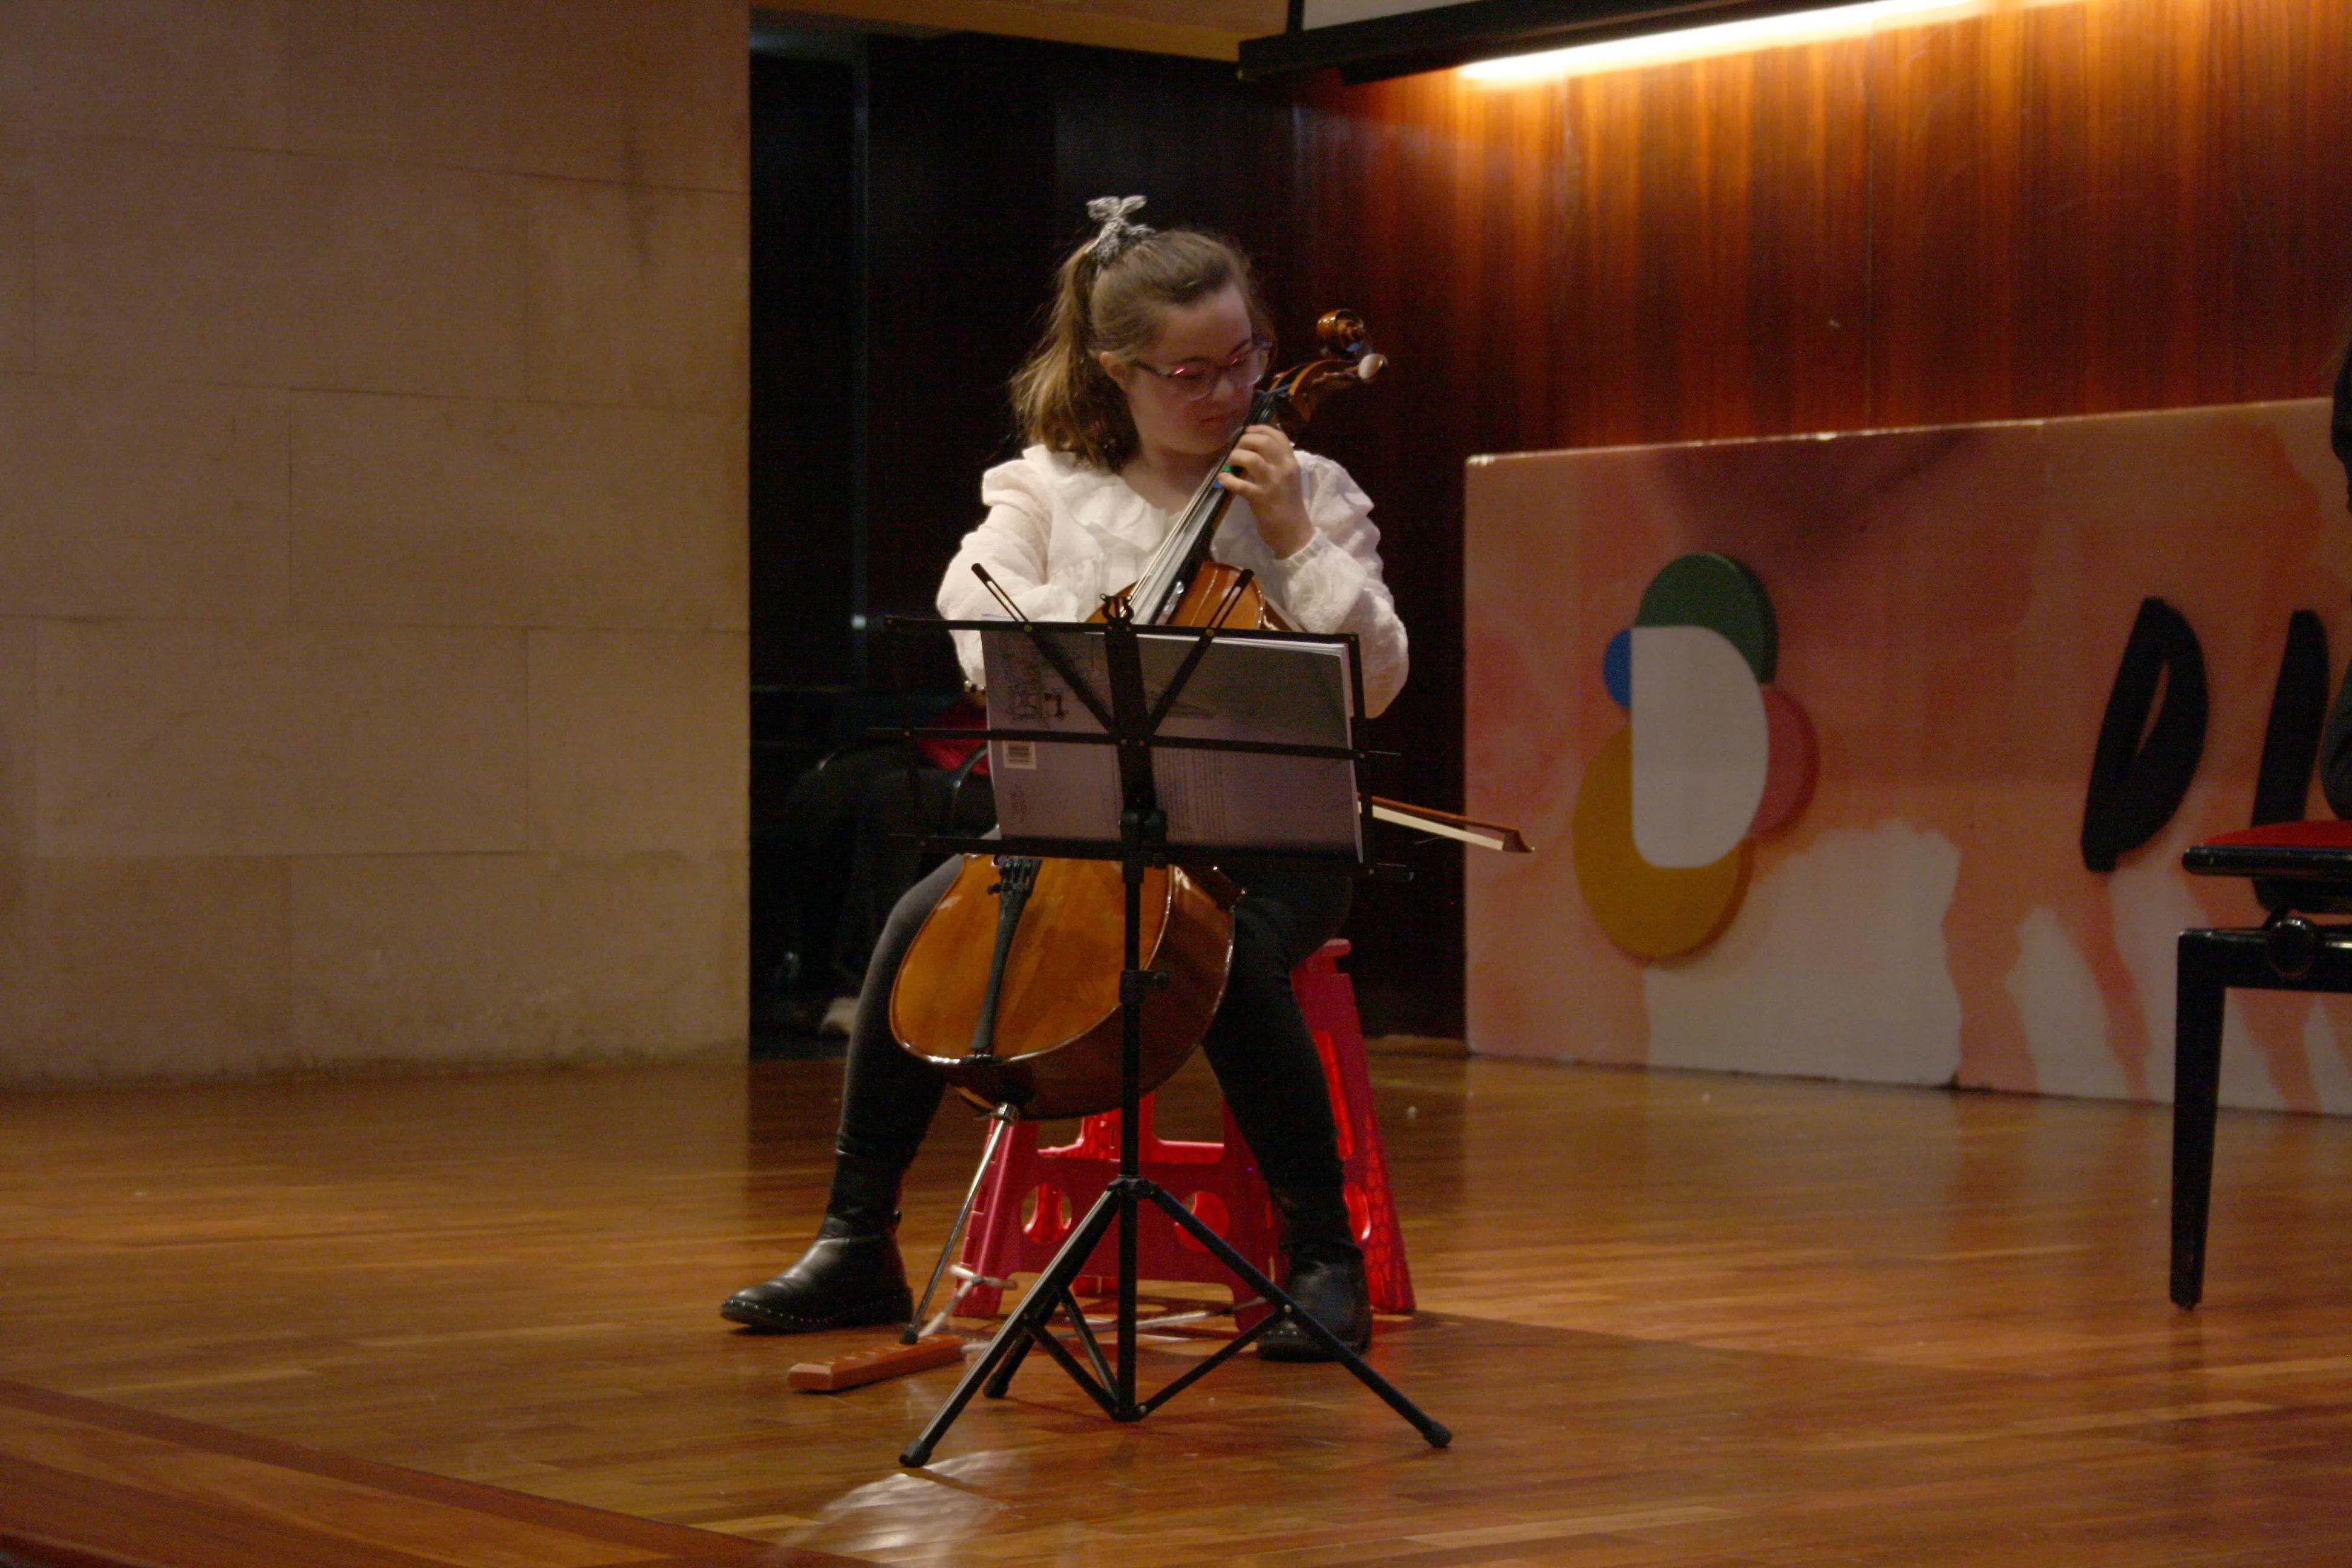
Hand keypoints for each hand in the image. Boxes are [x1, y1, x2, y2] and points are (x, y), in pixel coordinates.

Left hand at [1218, 424, 1311, 557]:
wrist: (1294, 532)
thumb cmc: (1288, 505)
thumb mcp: (1288, 478)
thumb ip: (1277, 463)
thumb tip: (1254, 449)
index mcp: (1291, 462)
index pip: (1278, 436)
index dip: (1259, 429)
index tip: (1247, 431)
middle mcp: (1284, 469)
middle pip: (1263, 442)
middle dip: (1244, 441)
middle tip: (1236, 448)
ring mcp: (1272, 483)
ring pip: (1251, 458)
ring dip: (1235, 456)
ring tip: (1230, 462)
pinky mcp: (1260, 498)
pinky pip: (1240, 484)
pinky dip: (1228, 479)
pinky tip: (1223, 479)